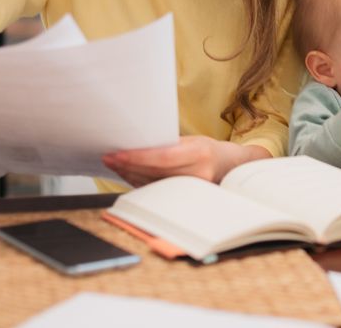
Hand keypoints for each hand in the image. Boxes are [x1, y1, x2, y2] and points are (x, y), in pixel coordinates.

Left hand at [101, 136, 267, 185]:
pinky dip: (140, 183)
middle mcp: (198, 174)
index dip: (137, 157)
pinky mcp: (186, 199)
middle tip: (109, 157)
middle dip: (128, 166)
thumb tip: (137, 144)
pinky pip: (157, 191)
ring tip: (114, 164)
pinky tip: (128, 174)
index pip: (162, 157)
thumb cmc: (209, 150)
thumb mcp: (193, 141)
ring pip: (153, 184)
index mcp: (200, 154)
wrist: (232, 168)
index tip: (117, 154)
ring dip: (130, 175)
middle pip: (154, 172)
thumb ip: (169, 144)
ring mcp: (192, 189)